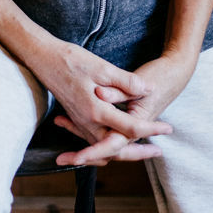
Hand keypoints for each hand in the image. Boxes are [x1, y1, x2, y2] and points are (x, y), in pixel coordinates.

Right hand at [25, 38, 173, 165]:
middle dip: (139, 152)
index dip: (152, 129)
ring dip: (123, 151)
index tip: (168, 128)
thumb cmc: (72, 60)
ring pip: (104, 149)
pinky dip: (106, 147)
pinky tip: (115, 139)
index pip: (130, 128)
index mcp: (97, 111)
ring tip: (142, 149)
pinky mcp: (76, 119)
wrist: (44, 59)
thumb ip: (126, 82)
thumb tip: (148, 90)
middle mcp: (88, 122)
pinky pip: (93, 141)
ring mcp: (80, 122)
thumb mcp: (102, 67)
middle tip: (158, 151)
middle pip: (117, 149)